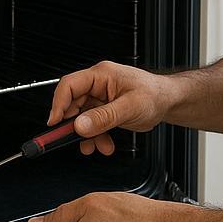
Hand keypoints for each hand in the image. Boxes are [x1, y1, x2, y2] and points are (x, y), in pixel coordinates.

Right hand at [47, 61, 177, 156]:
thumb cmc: (155, 95)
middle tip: (73, 140)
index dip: (58, 104)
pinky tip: (104, 144)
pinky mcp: (104, 109)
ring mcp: (100, 98)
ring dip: (87, 135)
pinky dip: (95, 136)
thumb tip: (80, 125)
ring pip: (81, 118)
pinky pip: (92, 124)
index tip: (54, 123)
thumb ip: (104, 117)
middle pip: (72, 104)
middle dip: (74, 125)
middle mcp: (98, 85)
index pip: (69, 85)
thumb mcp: (130, 107)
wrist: (168, 101)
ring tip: (97, 146)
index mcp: (101, 75)